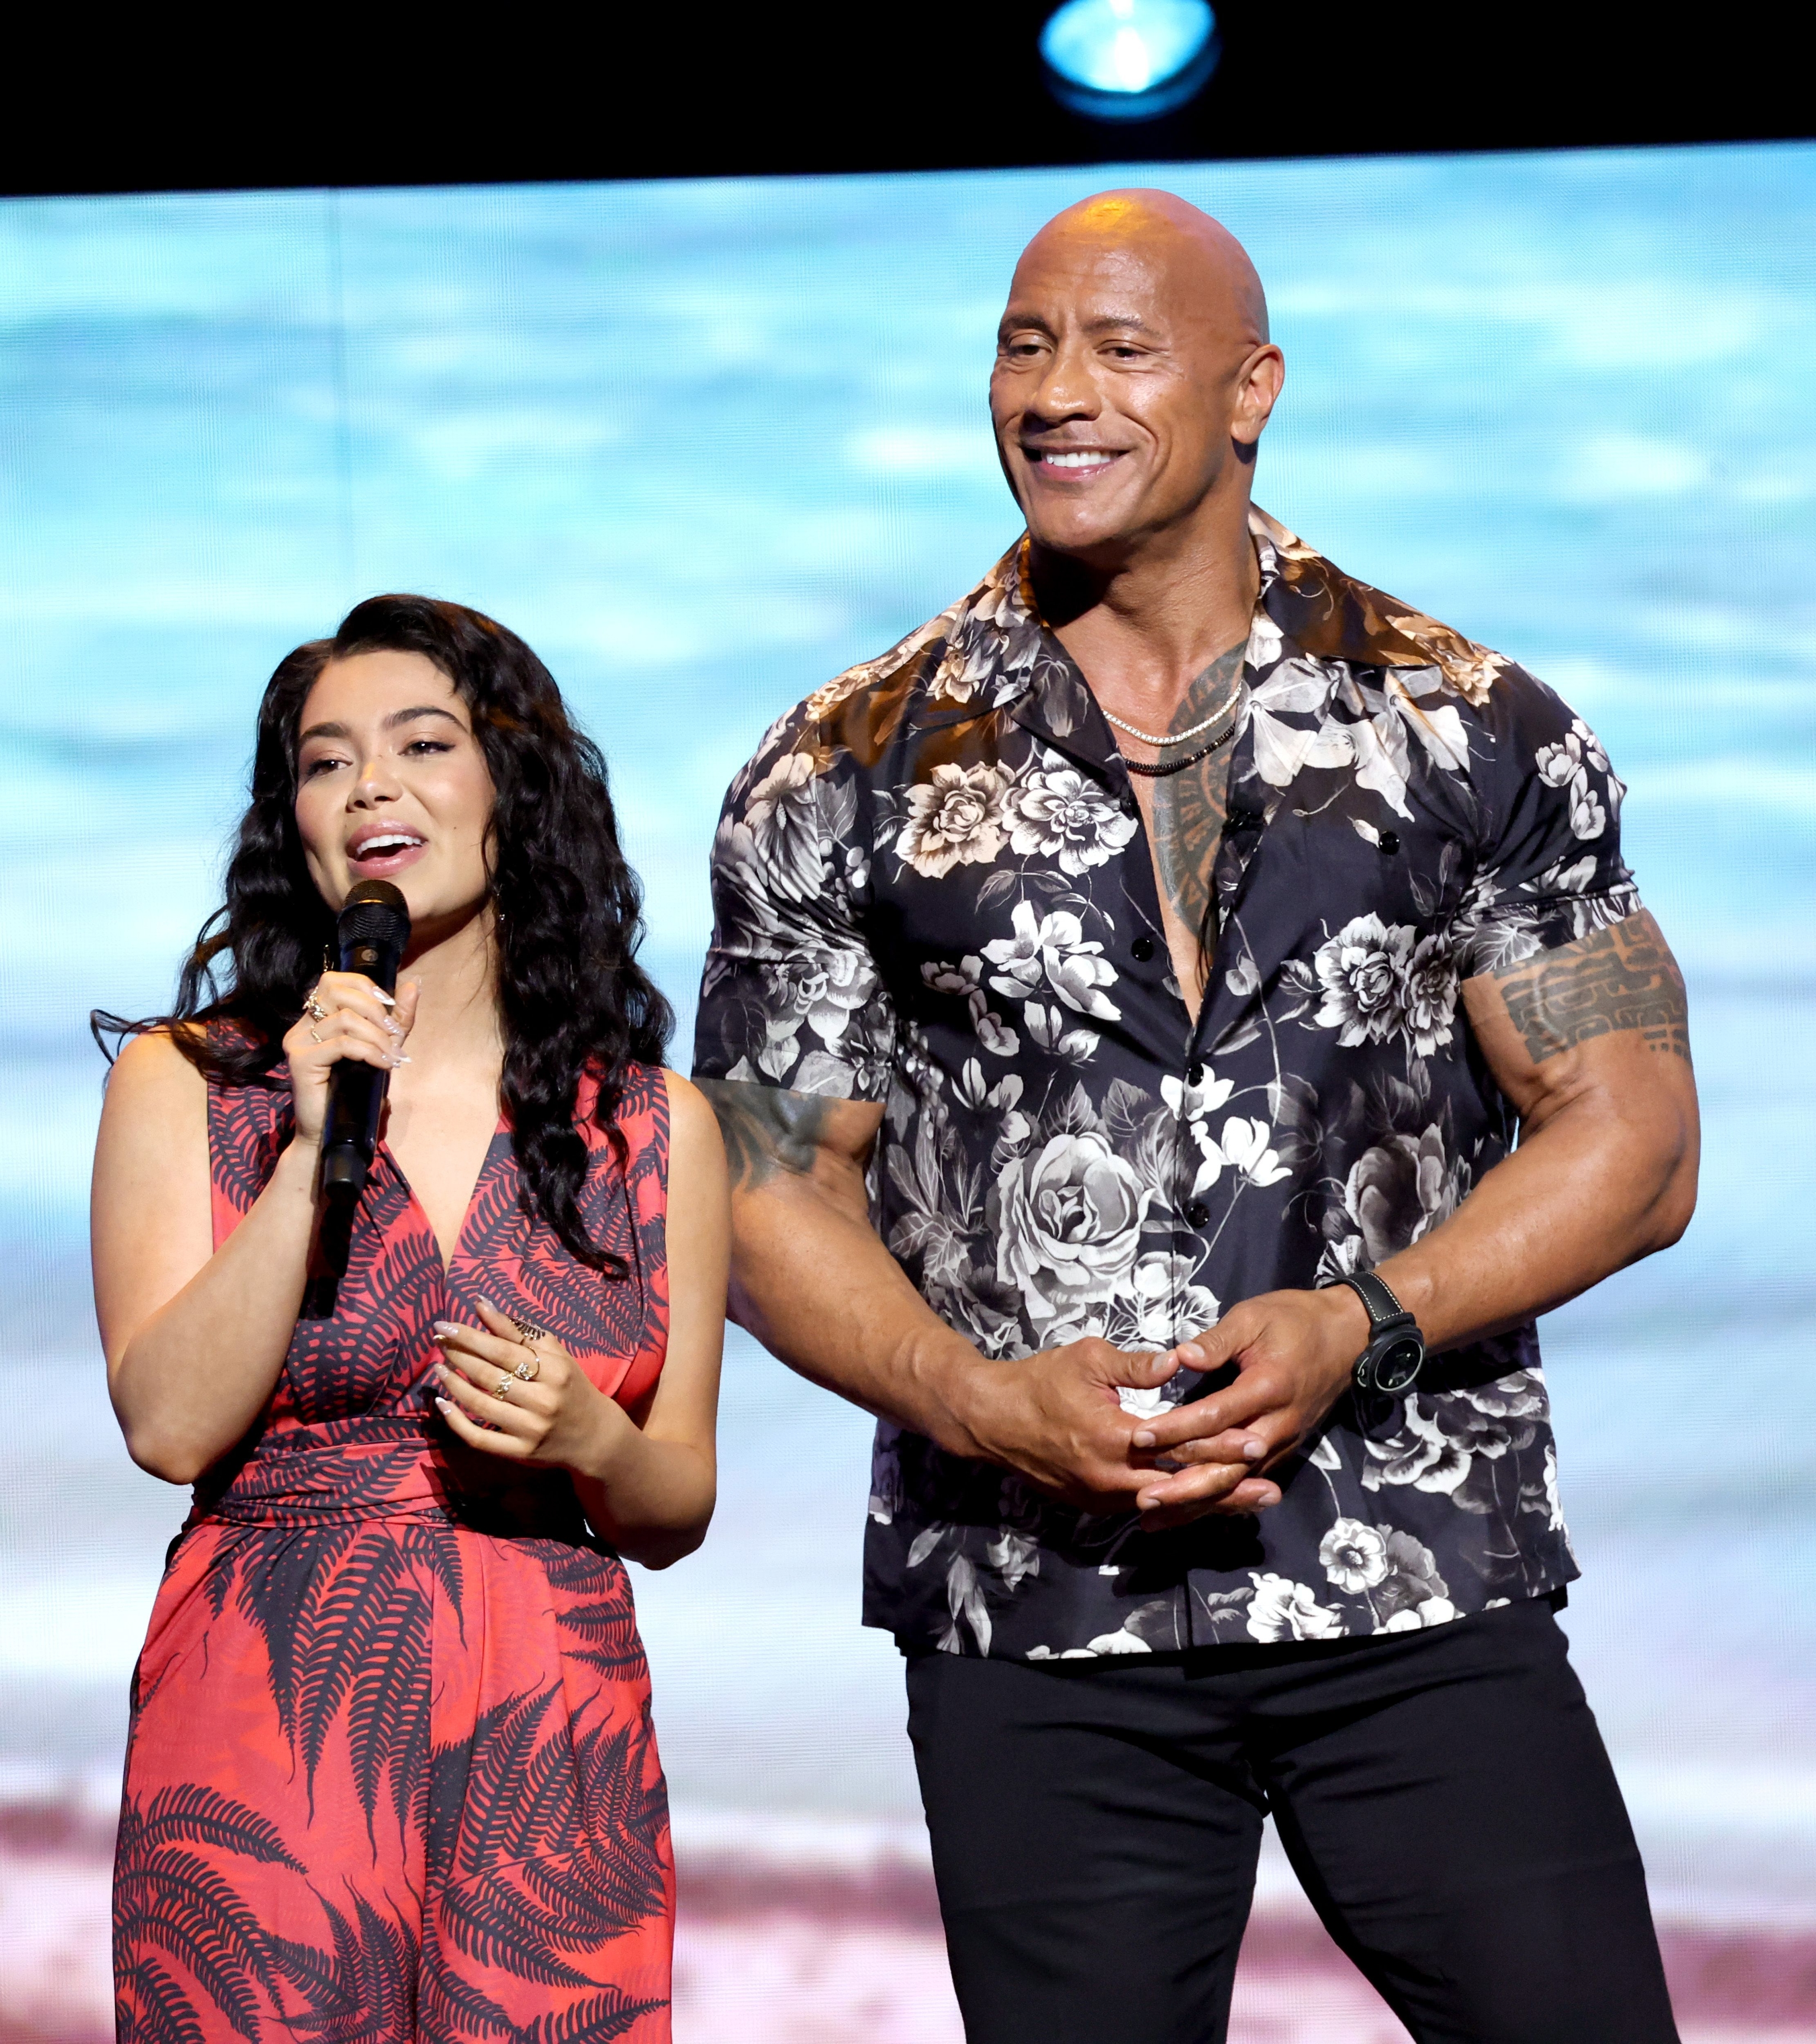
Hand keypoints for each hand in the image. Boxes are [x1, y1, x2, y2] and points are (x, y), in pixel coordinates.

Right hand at [282, 971, 419, 1145]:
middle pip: (336, 990)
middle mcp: (302, 1024)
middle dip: (374, 1009)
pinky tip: (383, 1066)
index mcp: (316, 1017)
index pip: (334, 980)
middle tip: (394, 1035)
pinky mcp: (301, 1060)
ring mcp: (298, 1041)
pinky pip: (343, 1044)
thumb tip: (412, 984)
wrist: (333, 1130)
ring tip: (392, 1056)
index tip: (389, 1006)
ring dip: (378, 1037)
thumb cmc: (356, 1089)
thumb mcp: (382, 1047)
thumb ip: (397, 1018)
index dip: (365, 986)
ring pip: (345, 1019)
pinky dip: (370, 1052)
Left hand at [432, 1299, 626, 1476]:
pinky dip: (456, 1421)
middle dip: (458, 1355)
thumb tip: (481, 1304)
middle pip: (489, 1375)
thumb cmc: (570, 1385)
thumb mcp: (554, 1353)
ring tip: (438, 1368)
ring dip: (453, 1383)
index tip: (444, 1325)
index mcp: (554, 1370)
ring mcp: (530, 1428)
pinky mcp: (520, 1452)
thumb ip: (517, 1330)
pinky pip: (479, 1437)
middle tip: (438, 1341)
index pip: (504, 1350)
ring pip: (480, 1404)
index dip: (470, 1337)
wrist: (594, 1435)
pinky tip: (442, 1404)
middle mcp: (543, 1399)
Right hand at [951, 1336, 1280, 1518]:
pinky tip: (1202, 1502)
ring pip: (1165, 1505)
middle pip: (1181, 1489)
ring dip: (1206, 1502)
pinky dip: (1174, 1504)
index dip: (1221, 1444)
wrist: (993, 1420)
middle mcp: (1111, 1478)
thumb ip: (1137, 1365)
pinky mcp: (1093, 1505)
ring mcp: (1101, 1497)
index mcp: (1113, 1438)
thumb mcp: (1088, 1360)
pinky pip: (1144, 1507)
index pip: (1179, 1445)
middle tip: (1269, 1493)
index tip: (1259, 1442)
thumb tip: (1180, 1361)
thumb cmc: (1040, 1381)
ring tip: (1248, 1502)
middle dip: (1228, 1490)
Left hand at [1128, 1285, 1369, 1528]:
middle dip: (1184, 1487)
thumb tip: (1181, 1357)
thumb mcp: (1253, 1317)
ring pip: (1237, 1483)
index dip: (1175, 1430)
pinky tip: (1188, 1512)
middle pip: (1228, 1466)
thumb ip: (1217, 1341)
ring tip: (1156, 1519)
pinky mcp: (1285, 1450)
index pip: (1214, 1417)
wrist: (1349, 1335)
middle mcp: (1277, 1425)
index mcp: (1268, 1388)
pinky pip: (1249, 1481)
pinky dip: (1219, 1500)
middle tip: (1143, 1500)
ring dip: (1197, 1503)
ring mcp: (1284, 1442)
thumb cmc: (1296, 1320)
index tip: (1138, 1439)